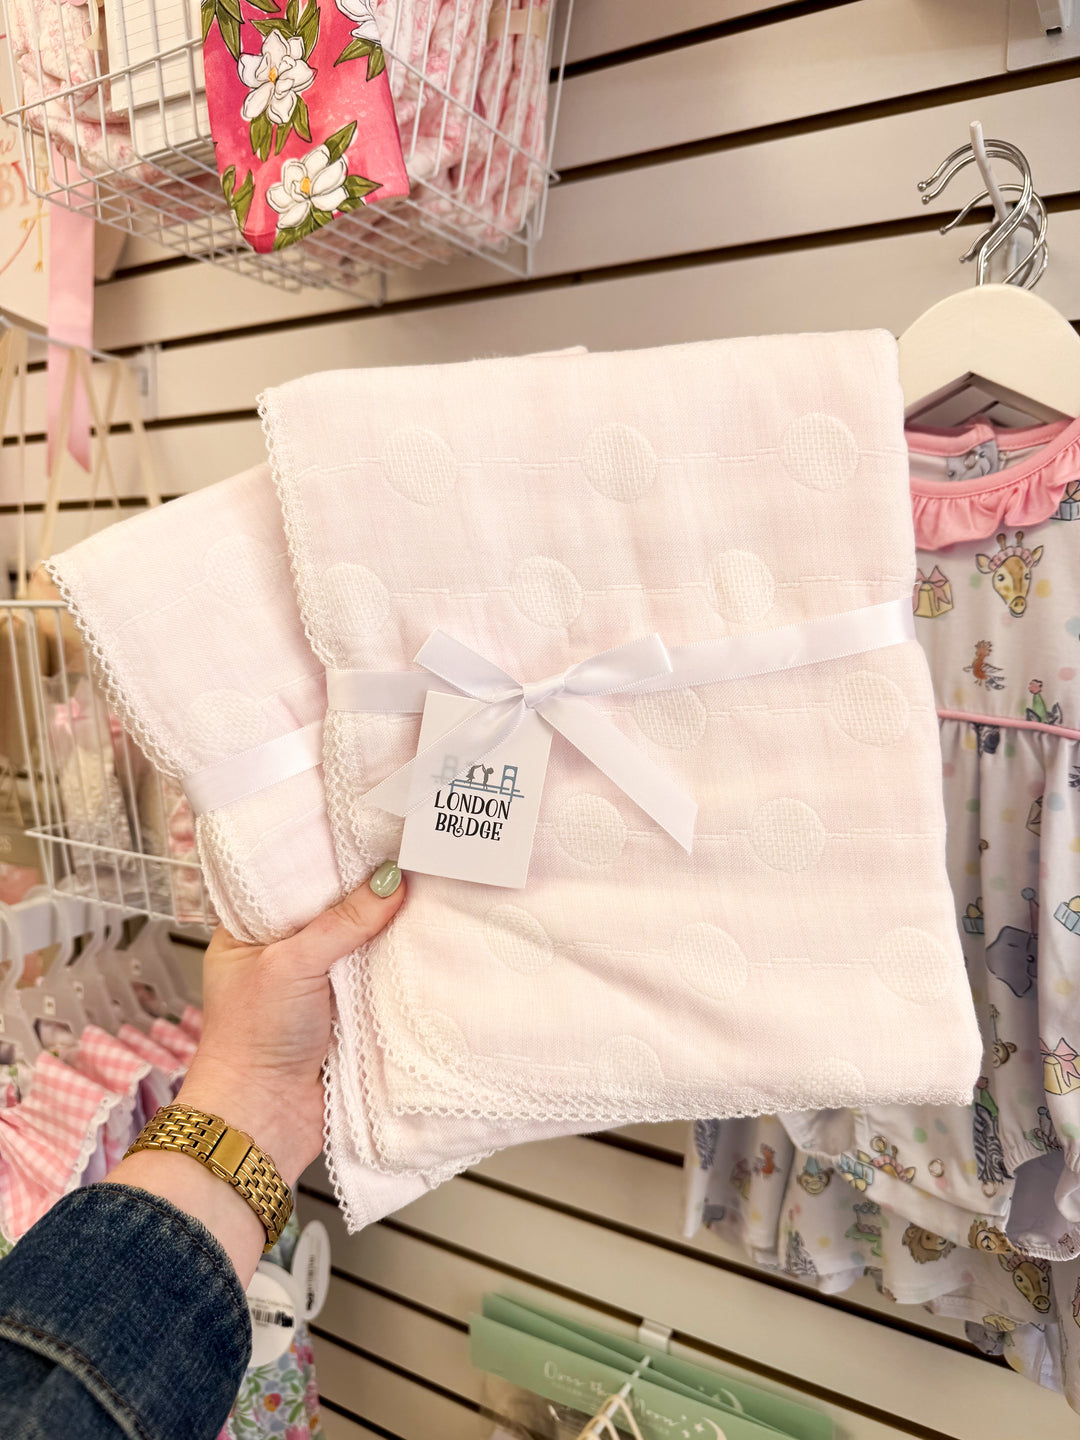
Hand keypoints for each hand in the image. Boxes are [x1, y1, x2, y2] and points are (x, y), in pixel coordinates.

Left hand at [106, 864, 404, 1288]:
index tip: (366, 825)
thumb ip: (343, 922)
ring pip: (361, 941)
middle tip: (410, 847)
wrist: (265, 1120)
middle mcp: (285, 950)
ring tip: (430, 882)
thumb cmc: (252, 1040)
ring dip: (389, 926)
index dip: (326, 852)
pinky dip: (399, 964)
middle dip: (368, 888)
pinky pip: (379, 977)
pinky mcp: (349, 1011)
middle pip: (334, 907)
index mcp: (250, 929)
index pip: (291, 875)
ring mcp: (319, 982)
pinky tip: (428, 937)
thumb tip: (392, 880)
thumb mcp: (291, 964)